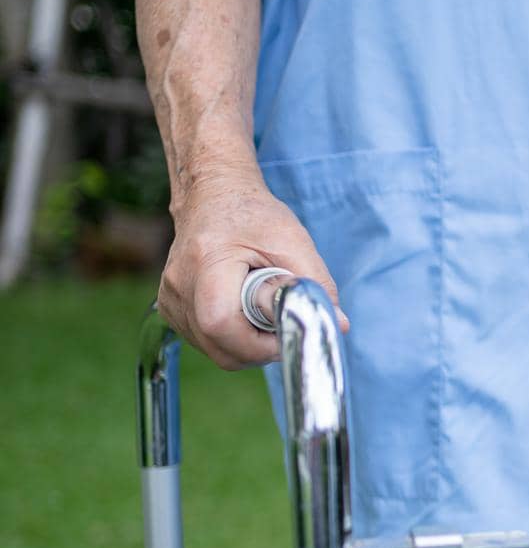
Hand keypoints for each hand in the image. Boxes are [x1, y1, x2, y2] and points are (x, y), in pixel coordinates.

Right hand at [160, 166, 346, 368]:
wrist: (213, 197)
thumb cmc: (253, 215)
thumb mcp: (293, 241)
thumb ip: (316, 283)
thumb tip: (338, 324)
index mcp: (206, 262)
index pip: (221, 323)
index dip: (259, 343)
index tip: (287, 334)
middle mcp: (179, 285)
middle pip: (218, 347)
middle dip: (259, 349)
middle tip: (283, 327)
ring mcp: (170, 299)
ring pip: (214, 350)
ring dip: (247, 346)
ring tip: (264, 313)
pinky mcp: (171, 308)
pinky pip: (205, 342)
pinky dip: (232, 339)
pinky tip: (246, 313)